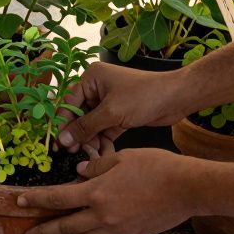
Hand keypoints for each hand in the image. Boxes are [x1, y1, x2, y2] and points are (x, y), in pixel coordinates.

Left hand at [17, 149, 196, 233]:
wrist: (188, 189)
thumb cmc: (157, 167)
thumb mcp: (122, 158)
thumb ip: (97, 165)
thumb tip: (79, 171)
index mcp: (97, 192)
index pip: (58, 198)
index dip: (36, 201)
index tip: (19, 202)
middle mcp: (103, 215)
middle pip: (66, 227)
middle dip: (44, 231)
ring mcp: (118, 228)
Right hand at [57, 61, 187, 156]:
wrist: (176, 98)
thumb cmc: (143, 96)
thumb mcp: (110, 112)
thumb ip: (85, 127)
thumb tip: (62, 140)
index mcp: (92, 78)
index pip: (69, 102)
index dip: (63, 123)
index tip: (57, 142)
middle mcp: (98, 88)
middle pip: (79, 115)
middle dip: (77, 134)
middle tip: (70, 152)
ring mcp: (109, 103)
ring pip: (92, 125)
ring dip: (90, 140)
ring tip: (86, 155)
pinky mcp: (119, 115)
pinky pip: (104, 130)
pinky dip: (102, 141)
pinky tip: (100, 154)